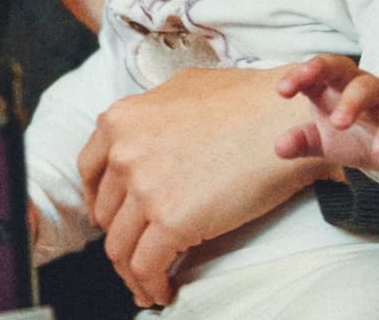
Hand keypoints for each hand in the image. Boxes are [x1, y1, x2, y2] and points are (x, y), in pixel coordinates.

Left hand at [77, 65, 335, 307]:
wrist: (289, 118)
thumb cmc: (249, 100)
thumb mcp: (183, 87)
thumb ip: (154, 112)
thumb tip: (147, 133)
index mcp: (120, 120)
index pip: (90, 171)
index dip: (99, 200)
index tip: (109, 217)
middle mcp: (123, 152)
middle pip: (107, 212)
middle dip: (120, 236)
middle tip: (136, 251)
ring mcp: (144, 187)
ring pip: (120, 246)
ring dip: (131, 271)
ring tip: (147, 284)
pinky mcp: (171, 220)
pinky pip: (146, 266)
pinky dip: (150, 285)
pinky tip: (163, 291)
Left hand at [274, 54, 378, 173]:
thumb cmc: (354, 134)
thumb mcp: (323, 140)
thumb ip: (302, 141)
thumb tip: (279, 148)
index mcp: (331, 85)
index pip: (313, 72)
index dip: (297, 76)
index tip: (282, 91)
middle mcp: (356, 83)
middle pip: (339, 66)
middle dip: (320, 70)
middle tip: (305, 87)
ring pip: (368, 87)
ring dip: (352, 102)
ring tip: (339, 124)